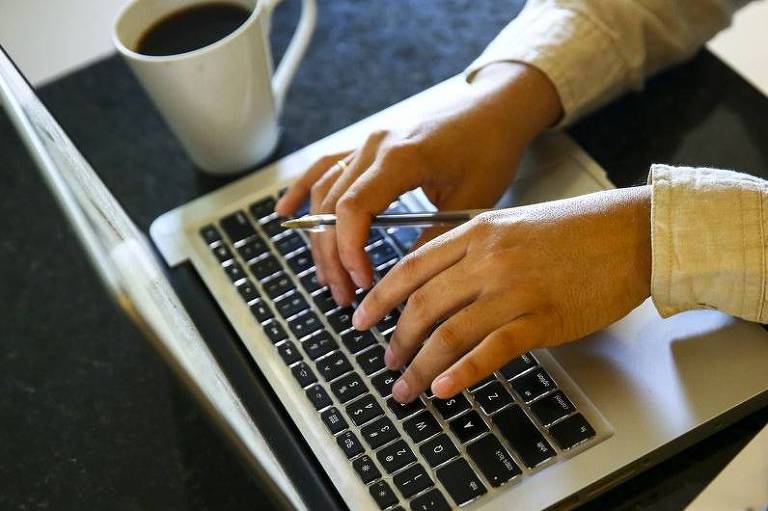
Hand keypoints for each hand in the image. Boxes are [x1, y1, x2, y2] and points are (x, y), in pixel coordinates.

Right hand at [275, 63, 561, 304]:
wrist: (495, 109)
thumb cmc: (490, 149)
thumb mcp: (472, 201)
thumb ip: (434, 239)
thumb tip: (406, 281)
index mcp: (401, 157)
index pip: (354, 209)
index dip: (348, 250)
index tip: (361, 282)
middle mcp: (375, 146)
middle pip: (332, 206)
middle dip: (332, 256)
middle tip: (344, 294)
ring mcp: (367, 143)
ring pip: (324, 192)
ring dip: (320, 237)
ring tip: (328, 276)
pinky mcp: (368, 146)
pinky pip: (325, 167)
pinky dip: (303, 190)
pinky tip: (285, 213)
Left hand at [352, 186, 652, 402]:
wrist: (632, 233)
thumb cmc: (576, 229)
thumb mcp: (513, 224)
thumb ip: (473, 249)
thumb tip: (436, 284)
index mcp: (477, 232)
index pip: (412, 268)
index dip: (380, 297)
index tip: (362, 318)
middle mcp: (488, 259)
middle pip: (423, 304)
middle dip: (396, 339)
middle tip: (385, 360)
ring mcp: (515, 290)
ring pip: (449, 333)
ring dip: (420, 366)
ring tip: (406, 386)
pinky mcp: (542, 319)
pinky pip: (491, 350)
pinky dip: (462, 373)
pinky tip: (444, 389)